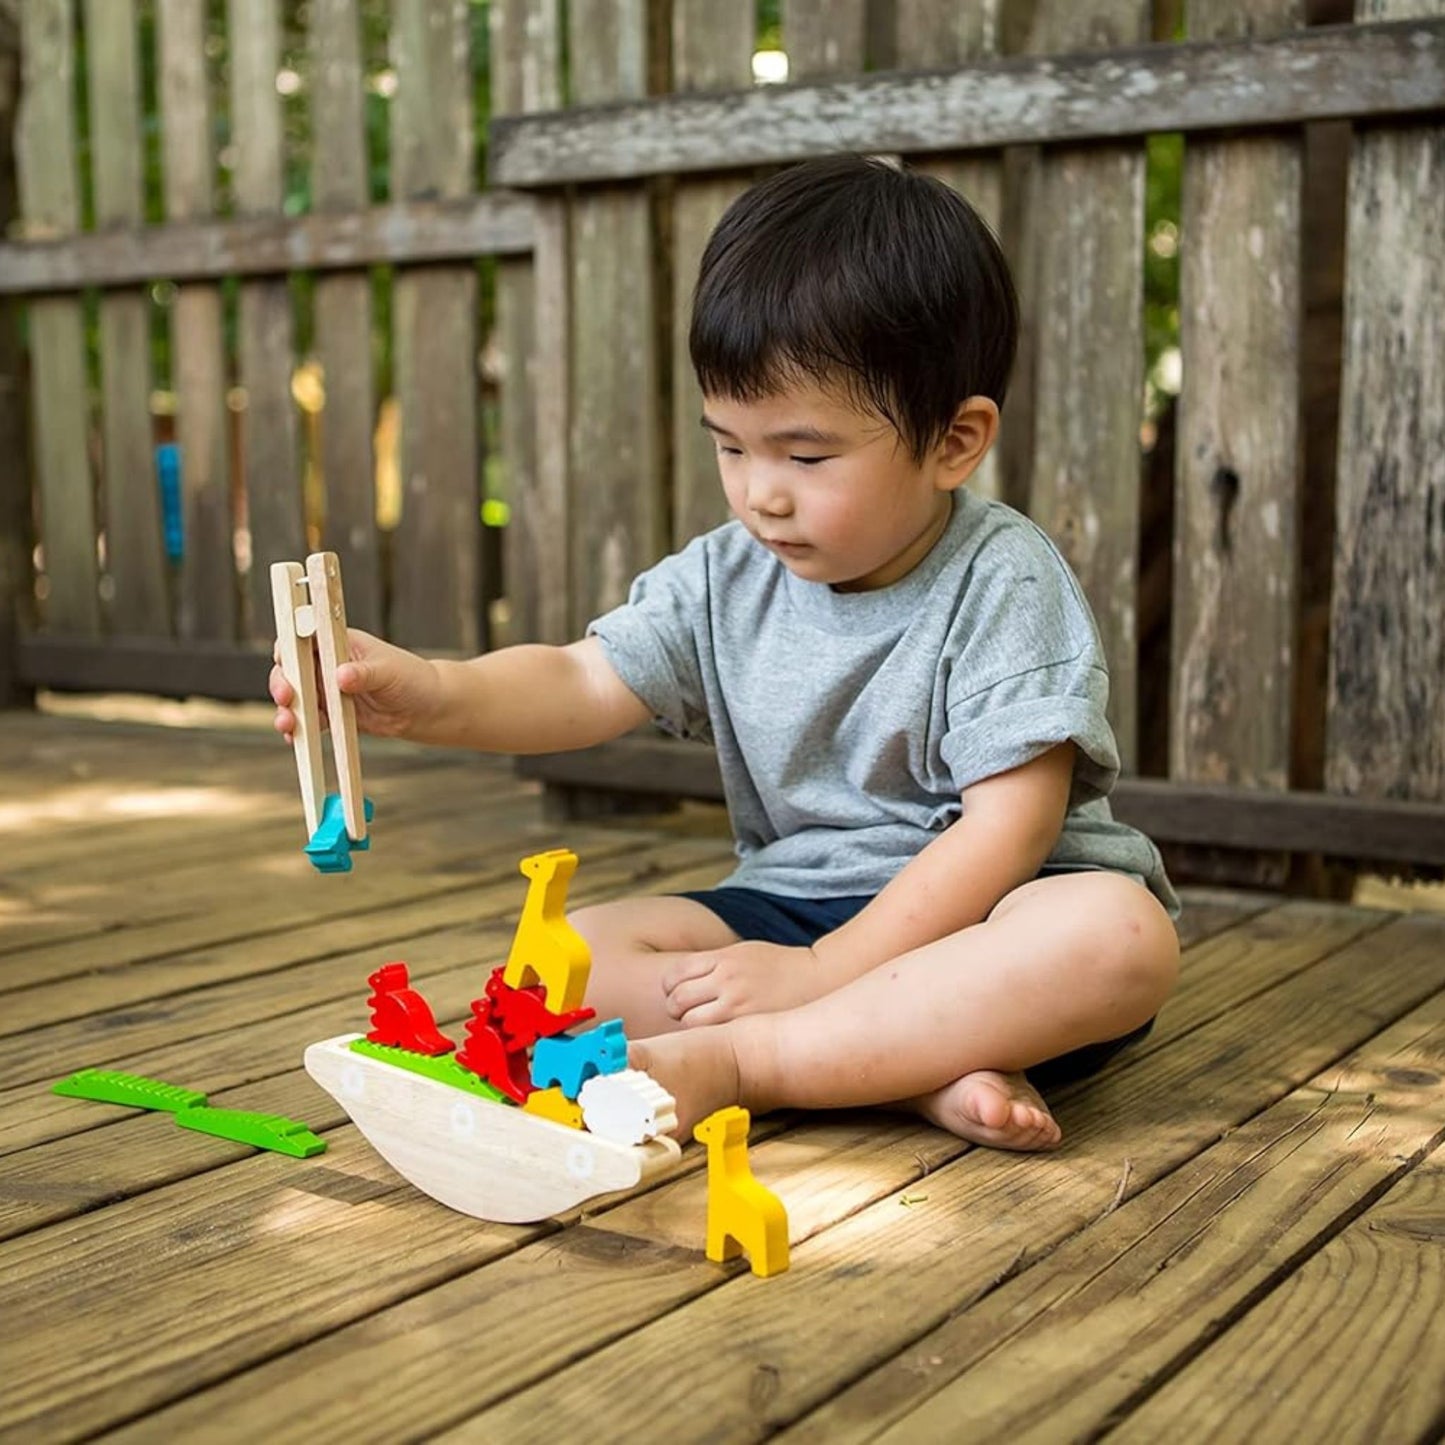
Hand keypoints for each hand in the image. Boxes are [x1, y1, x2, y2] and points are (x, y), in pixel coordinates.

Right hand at [270, 628, 442, 742]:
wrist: (427, 709)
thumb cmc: (412, 679)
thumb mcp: (389, 672)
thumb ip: (364, 674)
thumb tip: (341, 676)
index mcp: (339, 641)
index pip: (303, 637)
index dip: (288, 647)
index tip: (284, 661)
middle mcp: (328, 663)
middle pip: (292, 669)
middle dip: (283, 682)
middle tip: (286, 697)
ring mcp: (327, 689)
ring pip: (296, 697)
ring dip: (287, 709)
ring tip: (288, 724)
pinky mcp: (332, 713)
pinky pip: (309, 720)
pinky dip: (300, 728)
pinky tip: (294, 738)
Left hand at [661, 941, 830, 1026]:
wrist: (819, 979)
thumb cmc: (777, 968)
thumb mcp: (742, 953)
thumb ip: (712, 965)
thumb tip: (678, 983)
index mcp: (724, 958)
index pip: (674, 974)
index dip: (670, 988)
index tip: (678, 994)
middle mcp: (728, 979)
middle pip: (677, 1001)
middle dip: (676, 1010)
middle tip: (688, 1014)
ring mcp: (738, 1005)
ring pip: (691, 1024)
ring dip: (690, 1028)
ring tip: (705, 1028)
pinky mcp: (749, 1026)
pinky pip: (713, 1037)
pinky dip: (708, 1039)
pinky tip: (717, 1039)